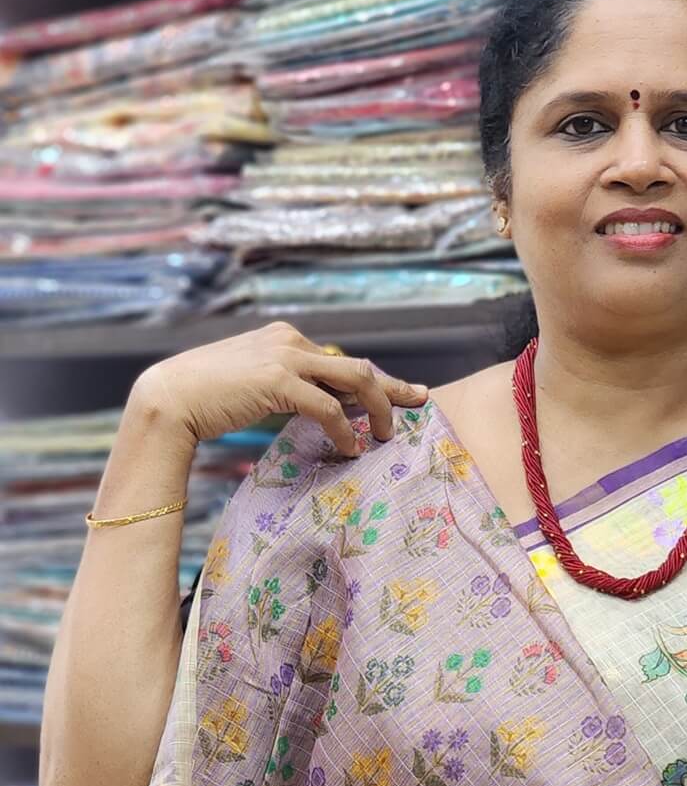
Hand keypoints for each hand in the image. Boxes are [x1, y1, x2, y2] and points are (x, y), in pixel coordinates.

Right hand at [130, 322, 425, 456]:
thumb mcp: (254, 387)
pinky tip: (351, 448)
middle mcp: (289, 340)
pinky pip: (328, 406)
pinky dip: (345, 429)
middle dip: (391, 388)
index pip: (341, 360)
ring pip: (354, 380)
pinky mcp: (278, 380)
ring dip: (377, 409)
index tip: (403, 393)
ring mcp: (284, 357)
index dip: (374, 381)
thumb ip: (287, 389)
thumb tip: (319, 409)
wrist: (168, 397)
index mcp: (284, 337)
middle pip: (357, 365)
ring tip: (384, 436)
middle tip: (418, 404)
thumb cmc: (205, 399)